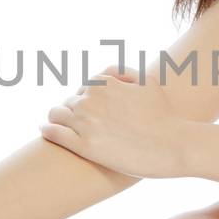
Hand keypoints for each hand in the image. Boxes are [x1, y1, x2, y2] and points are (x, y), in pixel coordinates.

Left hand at [38, 65, 190, 178]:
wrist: (173, 145)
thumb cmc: (164, 115)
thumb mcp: (148, 82)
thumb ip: (124, 72)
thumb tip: (108, 75)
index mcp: (103, 83)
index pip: (83, 88)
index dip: (85, 99)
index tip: (89, 110)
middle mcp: (91, 99)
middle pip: (68, 102)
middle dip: (72, 110)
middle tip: (78, 124)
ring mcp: (85, 123)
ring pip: (56, 115)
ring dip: (56, 119)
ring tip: (57, 127)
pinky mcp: (83, 146)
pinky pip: (54, 133)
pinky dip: (47, 130)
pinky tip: (45, 131)